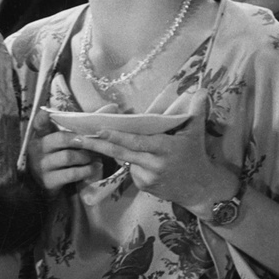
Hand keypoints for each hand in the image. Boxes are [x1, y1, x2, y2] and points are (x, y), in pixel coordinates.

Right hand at [28, 111, 100, 193]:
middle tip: (93, 142)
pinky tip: (94, 168)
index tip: (46, 112)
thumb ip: (82, 125)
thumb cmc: (61, 158)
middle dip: (81, 140)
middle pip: (61, 138)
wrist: (48, 185)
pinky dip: (86, 170)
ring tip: (95, 157)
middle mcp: (37, 150)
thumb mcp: (65, 141)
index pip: (39, 124)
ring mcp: (41, 166)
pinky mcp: (49, 181)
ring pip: (68, 156)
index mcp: (40, 136)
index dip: (42, 118)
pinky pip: (71, 173)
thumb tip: (112, 107)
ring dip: (86, 156)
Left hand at [74, 114, 234, 213]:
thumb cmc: (196, 157)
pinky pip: (131, 169)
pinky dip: (133, 161)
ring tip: (130, 145)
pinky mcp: (143, 187)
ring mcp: (146, 178)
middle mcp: (153, 165)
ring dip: (120, 150)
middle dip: (96, 145)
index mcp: (164, 149)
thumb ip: (197, 111)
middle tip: (75, 138)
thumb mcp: (196, 133)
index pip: (136, 142)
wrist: (199, 189)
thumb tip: (203, 88)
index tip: (98, 130)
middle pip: (120, 153)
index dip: (117, 137)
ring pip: (125, 160)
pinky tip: (146, 161)